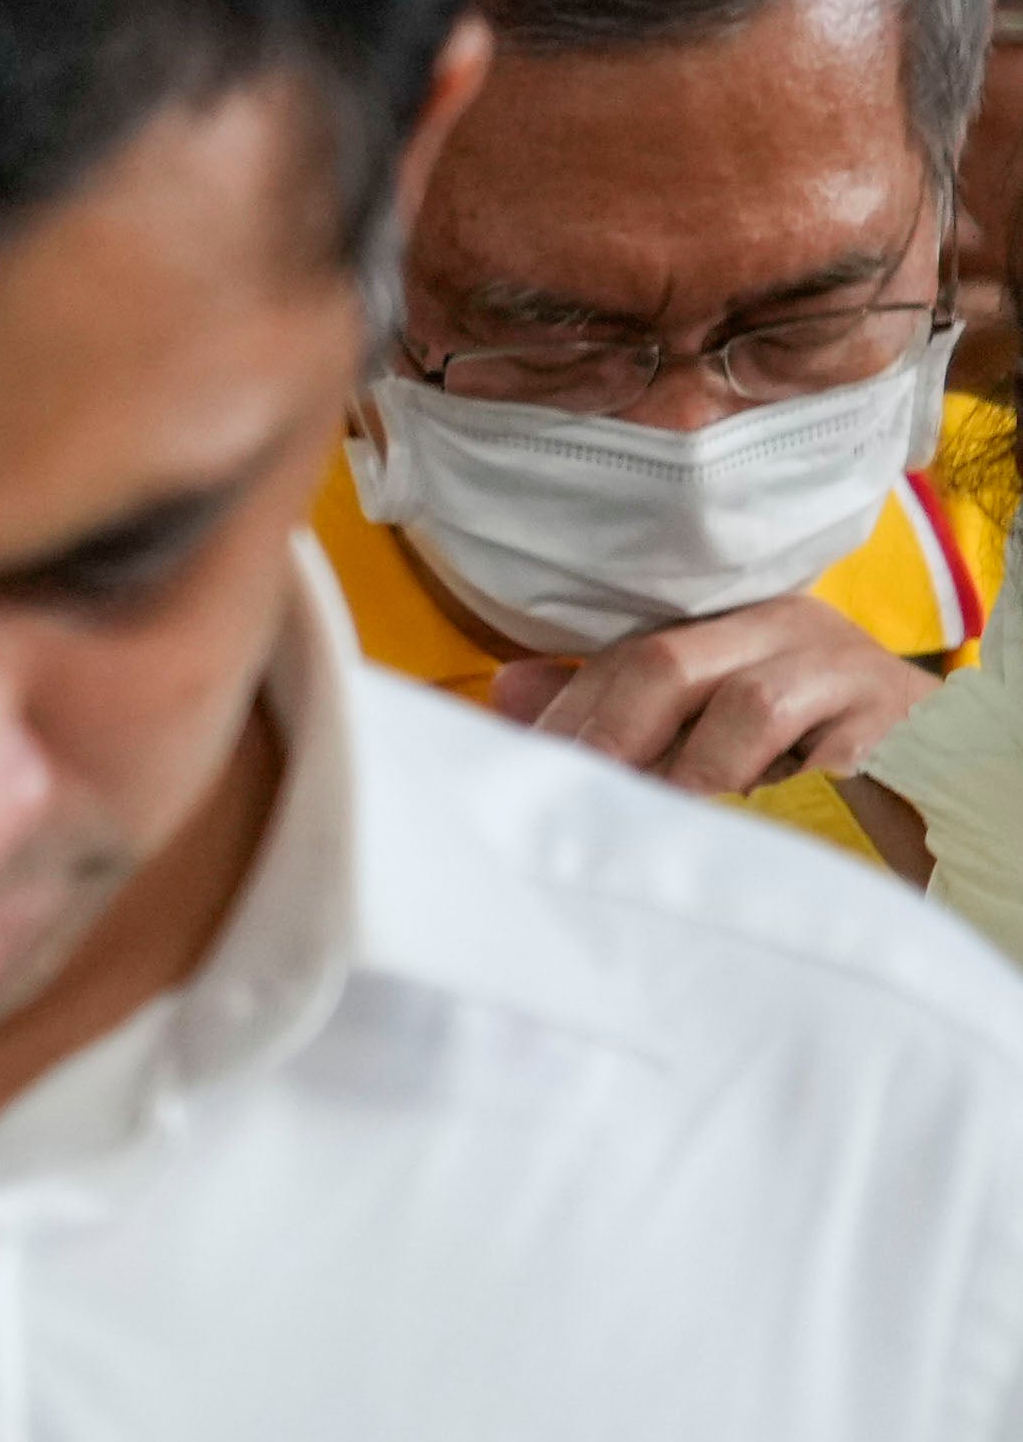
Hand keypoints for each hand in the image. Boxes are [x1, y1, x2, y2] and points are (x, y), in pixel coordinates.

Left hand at [487, 590, 935, 796]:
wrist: (933, 759)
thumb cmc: (803, 743)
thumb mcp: (708, 722)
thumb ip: (615, 705)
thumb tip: (508, 690)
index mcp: (730, 625)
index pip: (625, 655)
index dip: (569, 715)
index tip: (528, 774)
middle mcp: (785, 630)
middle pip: (668, 663)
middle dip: (610, 737)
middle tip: (583, 797)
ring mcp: (846, 671)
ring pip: (749, 704)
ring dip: (697, 770)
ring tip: (676, 815)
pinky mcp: (898, 721)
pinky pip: (834, 752)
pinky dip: (791, 784)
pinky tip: (769, 815)